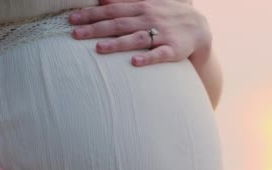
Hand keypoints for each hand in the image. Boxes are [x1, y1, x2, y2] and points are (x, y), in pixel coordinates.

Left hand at [69, 0, 211, 66]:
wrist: (199, 27)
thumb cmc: (167, 16)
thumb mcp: (148, 3)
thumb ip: (125, 2)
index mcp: (141, 7)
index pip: (112, 10)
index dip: (91, 14)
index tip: (72, 19)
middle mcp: (149, 19)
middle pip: (119, 24)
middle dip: (96, 28)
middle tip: (75, 34)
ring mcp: (161, 35)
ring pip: (136, 38)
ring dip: (117, 44)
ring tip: (98, 49)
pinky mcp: (173, 50)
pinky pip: (159, 55)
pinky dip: (147, 58)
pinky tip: (134, 62)